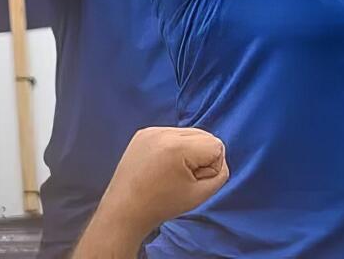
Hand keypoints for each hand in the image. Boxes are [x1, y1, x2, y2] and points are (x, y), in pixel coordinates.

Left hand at [104, 127, 229, 230]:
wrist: (123, 212)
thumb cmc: (162, 206)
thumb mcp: (202, 194)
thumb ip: (220, 173)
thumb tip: (217, 158)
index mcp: (177, 147)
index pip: (217, 146)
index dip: (210, 168)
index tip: (190, 183)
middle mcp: (163, 132)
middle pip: (205, 135)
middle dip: (200, 156)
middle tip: (180, 178)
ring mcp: (151, 131)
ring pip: (190, 133)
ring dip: (188, 151)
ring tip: (170, 172)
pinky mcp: (143, 133)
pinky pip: (173, 134)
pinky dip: (173, 148)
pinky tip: (161, 164)